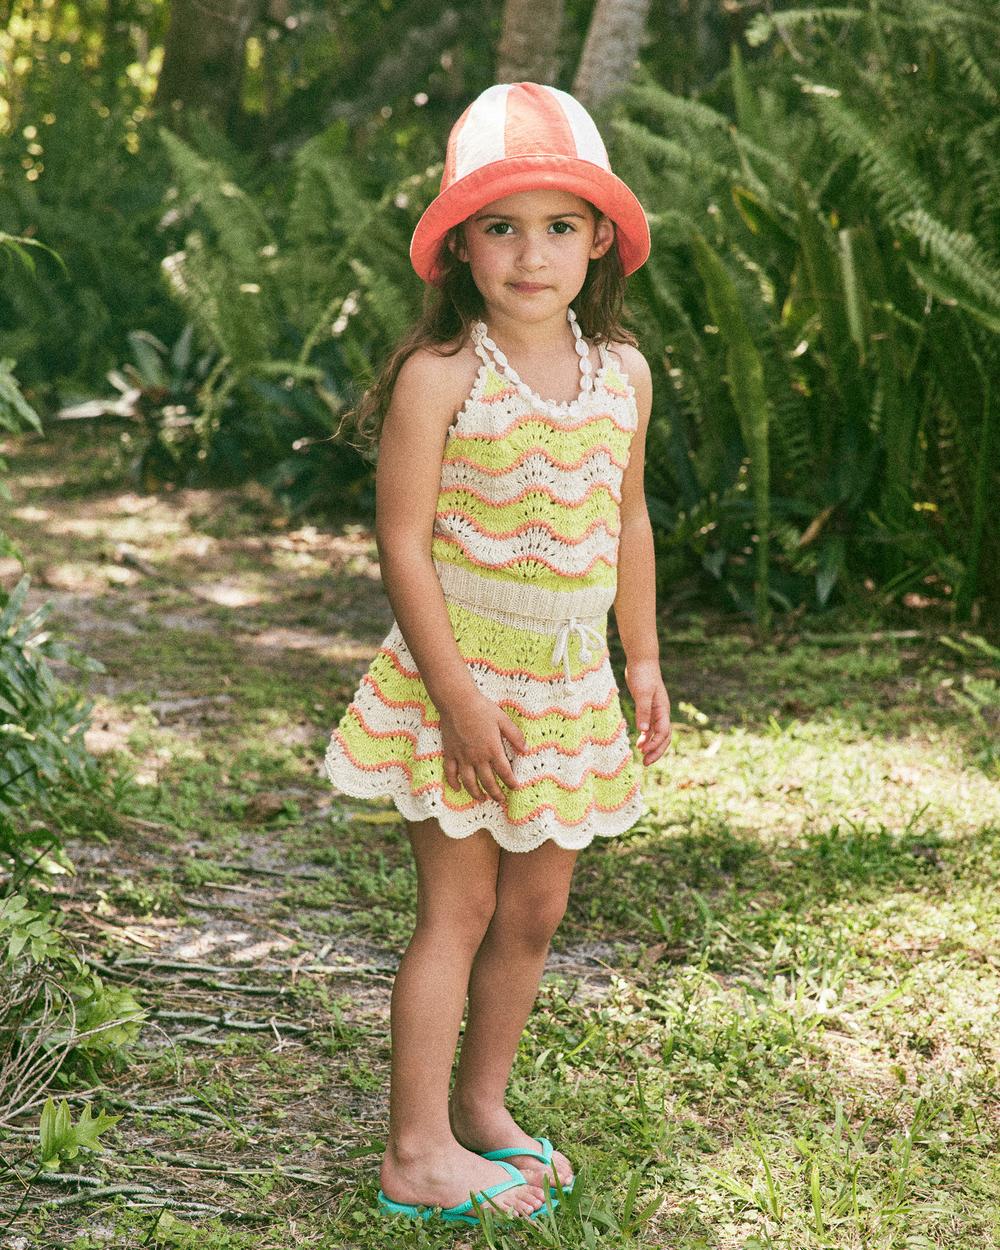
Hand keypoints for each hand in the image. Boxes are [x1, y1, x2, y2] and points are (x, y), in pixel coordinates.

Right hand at [437, 689, 526, 803]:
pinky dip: (453, 782)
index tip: (515, 788)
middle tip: (500, 800)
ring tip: (482, 799)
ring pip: (469, 781)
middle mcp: (478, 757)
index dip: (510, 782)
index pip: (504, 772)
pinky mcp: (450, 753)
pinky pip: (451, 772)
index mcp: (492, 749)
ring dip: (476, 793)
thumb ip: (515, 736)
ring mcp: (463, 757)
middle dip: (495, 793)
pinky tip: (457, 788)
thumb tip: (525, 749)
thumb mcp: (503, 720)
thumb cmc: (481, 708)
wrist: (457, 702)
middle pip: (488, 781)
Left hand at [624, 657, 670, 765]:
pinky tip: (638, 742)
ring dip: (651, 746)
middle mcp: (661, 712)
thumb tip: (644, 731)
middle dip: (656, 751)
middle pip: (664, 737)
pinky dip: (646, 736)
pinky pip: (650, 727)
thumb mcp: (642, 693)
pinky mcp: (648, 708)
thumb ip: (643, 711)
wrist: (641, 661)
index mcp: (663, 709)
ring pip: (658, 734)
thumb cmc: (643, 675)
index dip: (655, 744)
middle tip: (646, 763)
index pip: (663, 732)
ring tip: (642, 756)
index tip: (643, 752)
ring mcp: (656, 711)